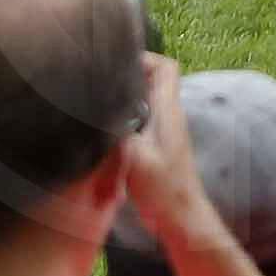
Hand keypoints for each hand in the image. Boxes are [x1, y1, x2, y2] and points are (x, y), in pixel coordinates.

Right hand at [115, 54, 221, 242]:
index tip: (115, 59)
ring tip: (95, 101)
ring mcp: (163, 133)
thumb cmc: (163, 190)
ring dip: (123, 98)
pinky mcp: (155, 148)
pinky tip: (102, 131)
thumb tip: (97, 110)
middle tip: (98, 80)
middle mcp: (168, 117)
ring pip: (143, 102)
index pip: (166, 67)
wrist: (181, 219)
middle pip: (152, 81)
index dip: (144, 57)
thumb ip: (117, 130)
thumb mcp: (135, 157)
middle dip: (127, 75)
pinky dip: (122, 119)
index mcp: (168, 111)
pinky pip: (139, 122)